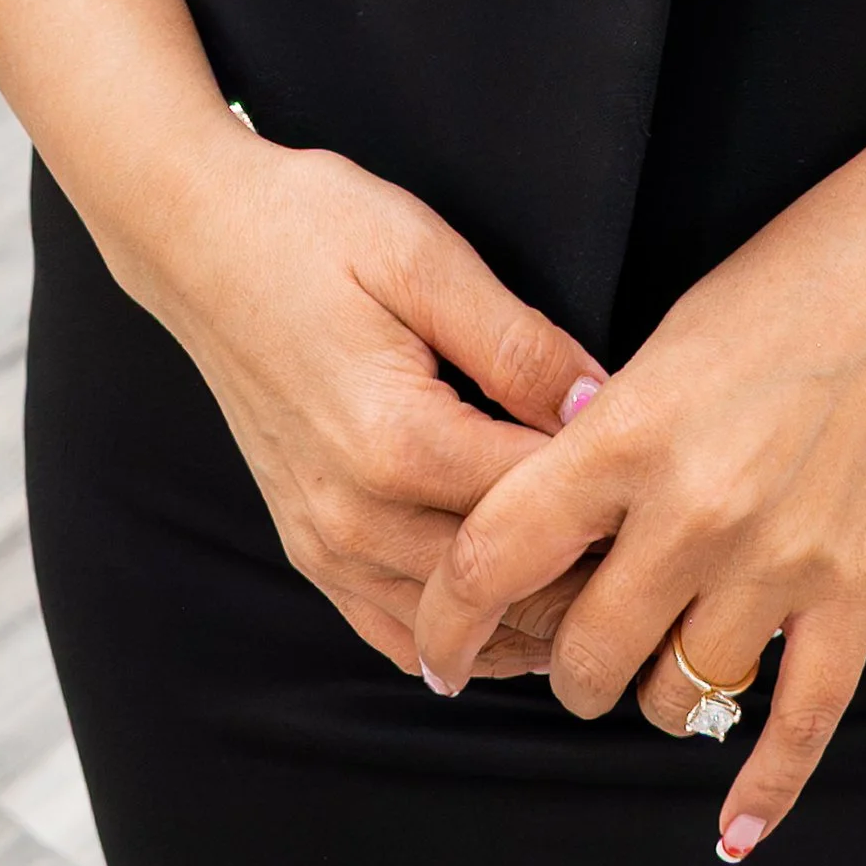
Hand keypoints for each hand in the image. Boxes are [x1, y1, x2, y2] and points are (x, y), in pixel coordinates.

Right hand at [121, 126, 609, 680]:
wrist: (198, 238)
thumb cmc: (311, 228)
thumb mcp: (426, 256)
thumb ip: (518, 343)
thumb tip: (602, 404)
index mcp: (398, 440)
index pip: (538, 505)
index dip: (614, 496)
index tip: (666, 474)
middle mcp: (355, 514)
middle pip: (505, 585)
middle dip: (585, 570)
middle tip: (651, 536)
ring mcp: (323, 541)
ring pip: (454, 629)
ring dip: (531, 616)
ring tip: (602, 577)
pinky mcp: (306, 544)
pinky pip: (391, 631)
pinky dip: (459, 638)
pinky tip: (511, 616)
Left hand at [410, 90, 865, 854]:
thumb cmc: (793, 271)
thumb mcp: (668, 336)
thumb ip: (607, 436)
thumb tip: (557, 523)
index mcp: (628, 431)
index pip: (493, 557)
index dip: (445, 618)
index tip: (433, 646)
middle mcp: (695, 511)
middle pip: (584, 655)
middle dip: (564, 663)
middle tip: (571, 642)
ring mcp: (782, 560)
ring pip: (678, 697)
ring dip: (653, 696)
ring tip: (654, 665)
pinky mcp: (860, 588)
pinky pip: (800, 722)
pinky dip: (762, 788)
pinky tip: (732, 831)